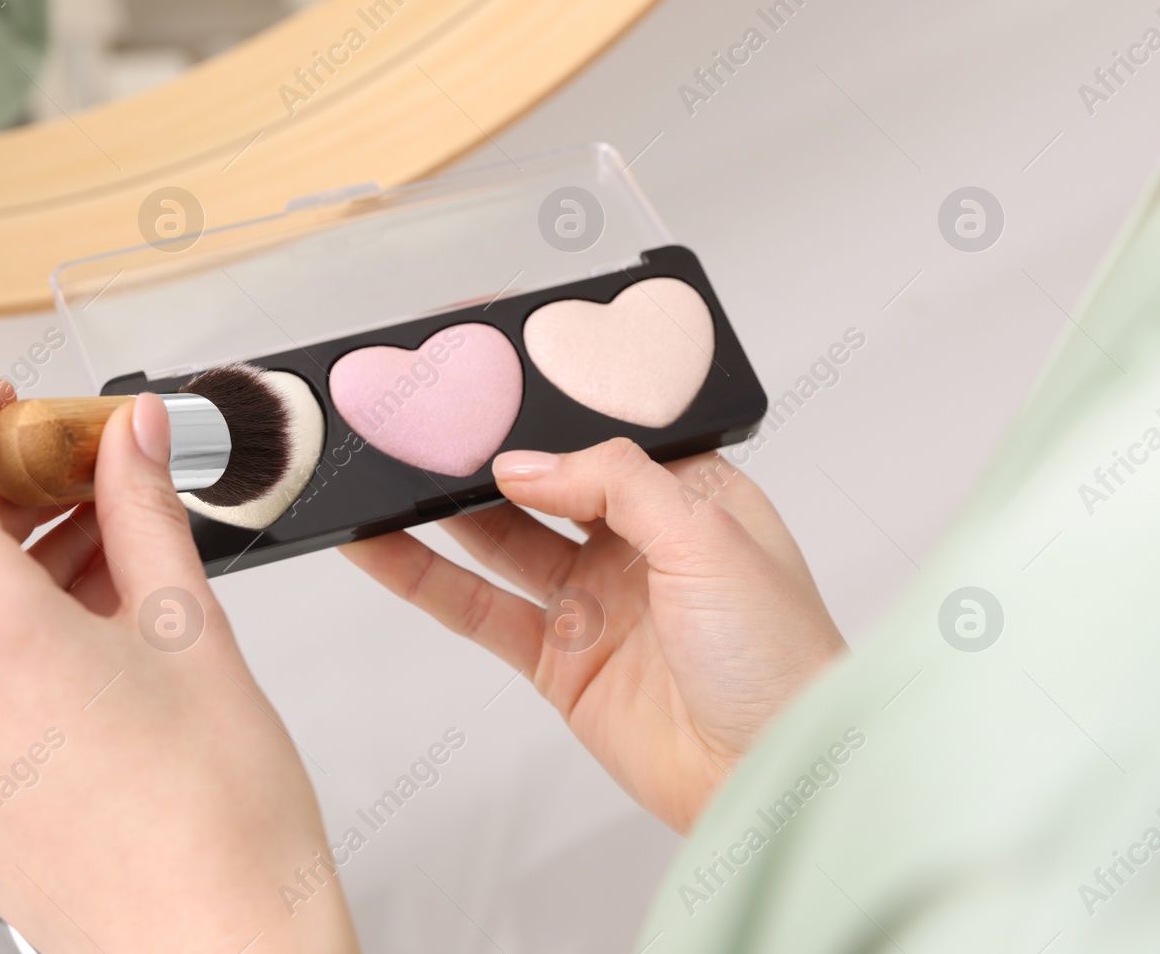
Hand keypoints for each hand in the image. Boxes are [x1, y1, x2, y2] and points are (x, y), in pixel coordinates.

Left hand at [0, 382, 359, 953]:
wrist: (215, 945)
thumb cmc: (216, 817)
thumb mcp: (188, 627)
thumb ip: (144, 509)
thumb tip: (132, 439)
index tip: (4, 408)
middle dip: (24, 510)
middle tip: (101, 491)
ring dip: (24, 584)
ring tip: (119, 581)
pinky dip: (10, 655)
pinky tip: (90, 657)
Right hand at [343, 439, 844, 831]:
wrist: (771, 779)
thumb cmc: (780, 659)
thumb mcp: (708, 535)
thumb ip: (615, 481)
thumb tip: (523, 463)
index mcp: (687, 497)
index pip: (600, 435)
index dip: (544, 410)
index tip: (483, 380)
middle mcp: (636, 544)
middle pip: (540, 484)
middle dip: (480, 455)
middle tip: (418, 422)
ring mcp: (592, 602)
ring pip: (497, 541)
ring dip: (438, 511)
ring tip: (380, 473)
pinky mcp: (557, 662)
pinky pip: (478, 610)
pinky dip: (424, 580)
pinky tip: (380, 549)